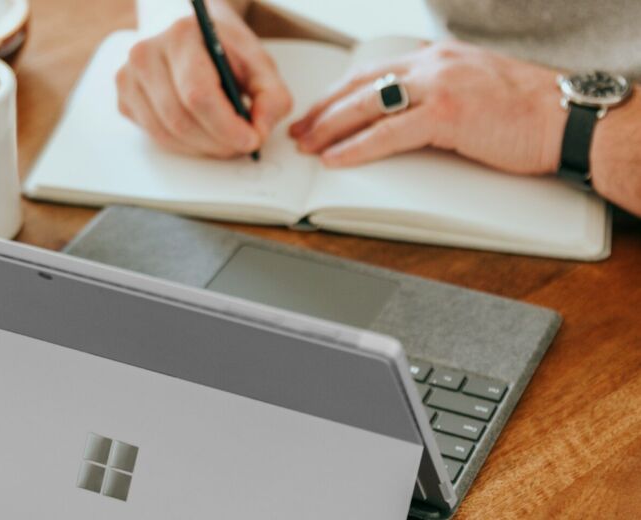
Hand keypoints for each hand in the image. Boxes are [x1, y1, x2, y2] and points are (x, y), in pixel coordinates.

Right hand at [116, 12, 291, 157]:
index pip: (198, 95)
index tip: (251, 140)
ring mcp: (129, 78)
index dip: (226, 126)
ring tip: (225, 139)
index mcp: (181, 36)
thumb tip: (260, 130)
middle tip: (243, 144)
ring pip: (167, 135)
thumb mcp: (260, 65)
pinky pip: (156, 138)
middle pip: (181, 120)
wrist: (192, 37)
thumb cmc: (224, 51)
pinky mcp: (124, 100)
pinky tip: (202, 131)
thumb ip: (271, 97)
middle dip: (218, 142)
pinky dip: (185, 145)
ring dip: (203, 147)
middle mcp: (146, 54)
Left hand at [289, 41, 566, 174]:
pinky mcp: (446, 114)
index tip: (318, 111)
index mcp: (438, 58)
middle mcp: (433, 64)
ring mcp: (438, 86)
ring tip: (307, 146)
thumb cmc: (527, 111)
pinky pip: (388, 132)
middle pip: (360, 85)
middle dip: (324, 110)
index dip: (340, 93)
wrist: (567, 117)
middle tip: (299, 130)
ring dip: (330, 128)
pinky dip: (357, 147)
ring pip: (366, 105)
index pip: (373, 72)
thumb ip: (437, 96)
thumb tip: (404, 119)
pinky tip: (336, 158)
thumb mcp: (473, 90)